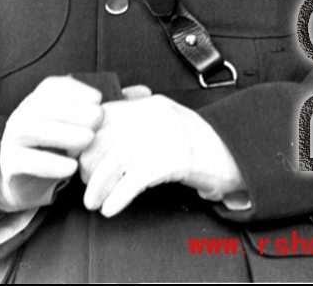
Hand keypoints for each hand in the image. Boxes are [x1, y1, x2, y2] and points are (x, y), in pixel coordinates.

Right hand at [0, 76, 103, 212]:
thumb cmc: (54, 150)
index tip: (98, 98)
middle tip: (99, 118)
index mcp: (35, 102)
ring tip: (88, 139)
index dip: (75, 90)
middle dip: (73, 110)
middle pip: (43, 106)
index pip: (52, 87)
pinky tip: (72, 168)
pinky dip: (50, 163)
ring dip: (62, 132)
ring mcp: (11, 139)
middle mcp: (21, 116)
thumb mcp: (72, 129)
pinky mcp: (10, 164)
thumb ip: (92, 114)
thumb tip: (132, 96)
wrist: (22, 184)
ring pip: (32, 129)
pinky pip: (26, 161)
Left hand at [79, 93, 245, 216]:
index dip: (86, 139)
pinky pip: (134, 180)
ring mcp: (161, 137)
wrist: (231, 151)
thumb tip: (105, 121)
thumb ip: (138, 110)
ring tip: (93, 202)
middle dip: (87, 165)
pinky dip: (117, 197)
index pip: (102, 116)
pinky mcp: (171, 161)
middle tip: (86, 183)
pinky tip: (110, 208)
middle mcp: (151, 117)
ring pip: (113, 161)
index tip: (80, 156)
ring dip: (97, 187)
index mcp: (147, 104)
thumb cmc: (197, 139)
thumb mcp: (166, 114)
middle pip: (103, 139)